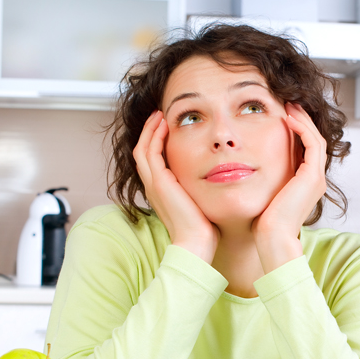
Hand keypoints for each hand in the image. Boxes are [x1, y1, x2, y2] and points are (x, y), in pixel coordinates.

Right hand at [133, 111, 218, 262]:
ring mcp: (154, 184)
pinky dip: (155, 136)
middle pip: (143, 151)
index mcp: (161, 191)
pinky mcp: (159, 181)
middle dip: (150, 132)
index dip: (156, 143)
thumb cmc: (203, 228)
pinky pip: (150, 151)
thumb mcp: (200, 202)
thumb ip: (200, 189)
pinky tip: (166, 125)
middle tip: (160, 116)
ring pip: (143, 148)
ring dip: (151, 129)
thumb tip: (216, 179)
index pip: (152, 161)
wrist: (196, 243)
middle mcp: (153, 186)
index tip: (167, 129)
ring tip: (160, 116)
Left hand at [253, 103, 327, 272]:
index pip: (305, 149)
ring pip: (315, 138)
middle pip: (313, 140)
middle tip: (287, 103)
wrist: (270, 239)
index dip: (295, 130)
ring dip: (302, 119)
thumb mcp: (262, 194)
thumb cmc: (260, 223)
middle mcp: (314, 181)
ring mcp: (316, 179)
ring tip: (288, 104)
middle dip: (300, 120)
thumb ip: (261, 179)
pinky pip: (312, 143)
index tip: (279, 115)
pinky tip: (287, 117)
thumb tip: (242, 167)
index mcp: (305, 185)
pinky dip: (302, 128)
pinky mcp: (312, 177)